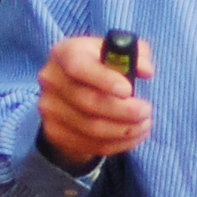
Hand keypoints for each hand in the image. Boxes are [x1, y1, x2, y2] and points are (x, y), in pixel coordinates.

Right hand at [37, 36, 153, 170]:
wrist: (72, 91)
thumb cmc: (101, 66)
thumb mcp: (117, 52)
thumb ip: (136, 54)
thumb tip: (146, 71)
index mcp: (64, 53)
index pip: (78, 67)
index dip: (104, 80)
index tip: (128, 90)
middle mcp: (51, 79)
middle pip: (88, 102)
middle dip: (124, 110)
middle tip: (147, 111)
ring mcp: (49, 108)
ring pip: (92, 128)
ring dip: (125, 130)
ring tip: (145, 124)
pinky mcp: (54, 132)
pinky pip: (91, 144)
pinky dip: (119, 144)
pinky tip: (134, 135)